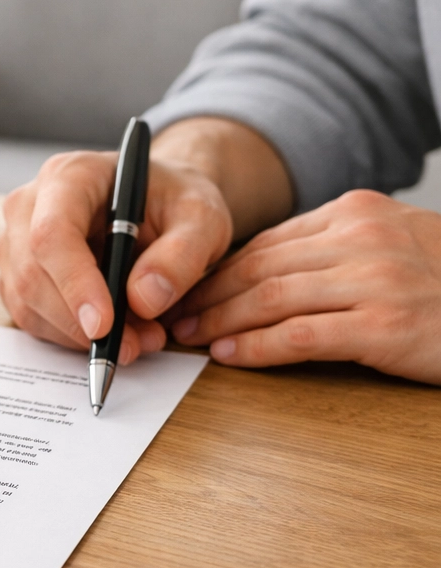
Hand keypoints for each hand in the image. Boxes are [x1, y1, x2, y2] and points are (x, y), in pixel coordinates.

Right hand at [0, 151, 234, 363]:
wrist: (158, 204)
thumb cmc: (174, 203)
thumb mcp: (202, 218)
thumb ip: (182, 255)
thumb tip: (143, 299)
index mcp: (69, 176)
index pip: (52, 232)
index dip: (74, 282)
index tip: (105, 325)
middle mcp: (29, 205)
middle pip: (32, 273)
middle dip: (81, 321)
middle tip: (137, 344)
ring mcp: (15, 241)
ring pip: (28, 302)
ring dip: (78, 334)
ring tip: (138, 336)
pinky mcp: (16, 274)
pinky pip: (31, 317)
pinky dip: (70, 336)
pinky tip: (112, 330)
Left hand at [170, 189, 440, 382]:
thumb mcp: (393, 244)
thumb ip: (334, 249)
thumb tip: (261, 272)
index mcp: (358, 212)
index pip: (268, 241)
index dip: (218, 269)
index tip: (187, 289)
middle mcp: (363, 238)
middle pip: (260, 267)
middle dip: (208, 294)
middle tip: (173, 316)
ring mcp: (376, 281)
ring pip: (270, 298)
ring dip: (220, 320)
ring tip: (190, 338)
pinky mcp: (385, 326)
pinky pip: (301, 336)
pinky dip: (256, 346)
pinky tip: (230, 355)